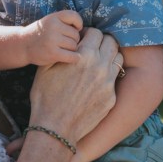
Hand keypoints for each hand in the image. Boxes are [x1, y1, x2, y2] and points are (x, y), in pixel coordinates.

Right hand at [26, 10, 82, 64]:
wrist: (23, 45)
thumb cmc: (41, 34)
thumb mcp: (50, 21)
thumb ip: (65, 22)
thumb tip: (86, 32)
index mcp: (54, 17)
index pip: (75, 16)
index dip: (78, 24)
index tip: (76, 29)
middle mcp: (53, 27)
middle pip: (76, 35)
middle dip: (73, 40)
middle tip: (65, 43)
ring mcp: (52, 40)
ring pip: (74, 46)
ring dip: (71, 50)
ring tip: (62, 50)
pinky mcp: (52, 53)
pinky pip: (72, 56)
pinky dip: (74, 58)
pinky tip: (70, 58)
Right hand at [28, 27, 118, 145]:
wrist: (55, 128)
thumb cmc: (45, 98)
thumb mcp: (45, 69)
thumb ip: (60, 51)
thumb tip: (67, 42)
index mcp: (84, 56)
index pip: (96, 32)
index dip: (88, 34)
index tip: (83, 40)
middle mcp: (100, 66)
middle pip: (111, 42)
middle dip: (101, 42)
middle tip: (92, 48)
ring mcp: (108, 83)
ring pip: (118, 59)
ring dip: (109, 56)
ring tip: (97, 62)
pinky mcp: (111, 97)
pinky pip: (114, 79)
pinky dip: (107, 76)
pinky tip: (95, 82)